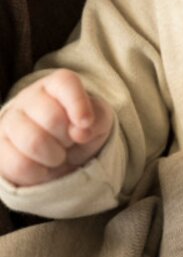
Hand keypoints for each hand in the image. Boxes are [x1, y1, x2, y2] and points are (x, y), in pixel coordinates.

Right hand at [0, 70, 112, 186]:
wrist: (60, 154)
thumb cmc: (80, 130)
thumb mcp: (99, 121)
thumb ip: (97, 120)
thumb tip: (80, 132)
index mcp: (56, 85)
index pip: (65, 83)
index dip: (78, 104)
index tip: (86, 124)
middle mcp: (28, 98)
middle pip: (52, 118)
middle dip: (68, 137)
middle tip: (69, 140)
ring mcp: (9, 122)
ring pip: (34, 143)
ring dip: (55, 156)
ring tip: (57, 153)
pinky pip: (20, 165)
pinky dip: (39, 173)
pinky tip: (42, 166)